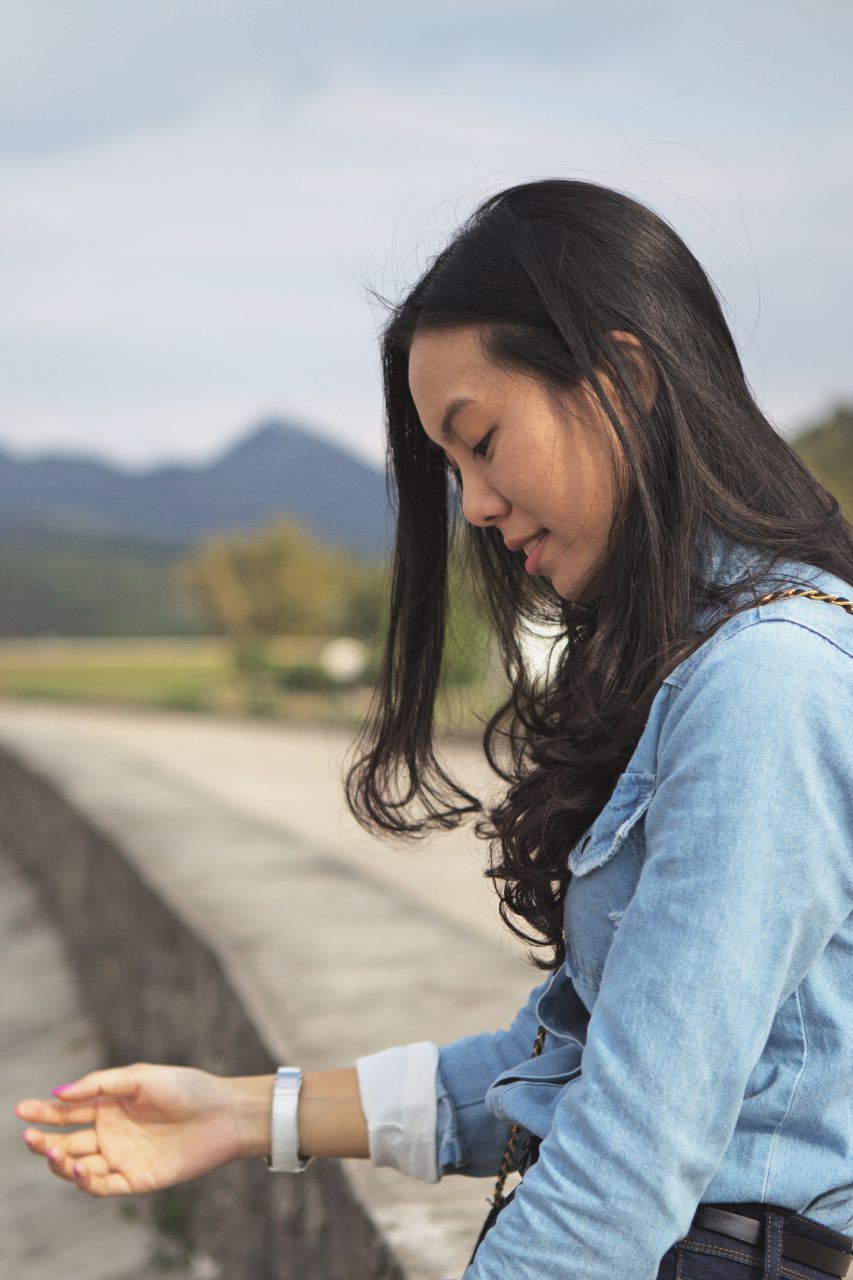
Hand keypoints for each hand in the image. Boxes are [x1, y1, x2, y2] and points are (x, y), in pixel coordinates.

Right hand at [15, 1062, 255, 1196]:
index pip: (69, 1111)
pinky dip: (86, 1181)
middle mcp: (112, 1133)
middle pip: (68, 1141)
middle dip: (45, 1140)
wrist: (223, 1114)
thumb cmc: (186, 1088)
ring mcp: (122, 1157)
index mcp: (111, 1105)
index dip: (44, 1112)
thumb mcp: (140, 1077)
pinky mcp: (136, 1180)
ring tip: (55, 1152)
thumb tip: (59, 1092)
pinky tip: (79, 1167)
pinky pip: (102, 1186)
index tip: (21, 1110)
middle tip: (30, 1138)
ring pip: (79, 1166)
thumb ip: (100, 1085)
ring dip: (61, 1162)